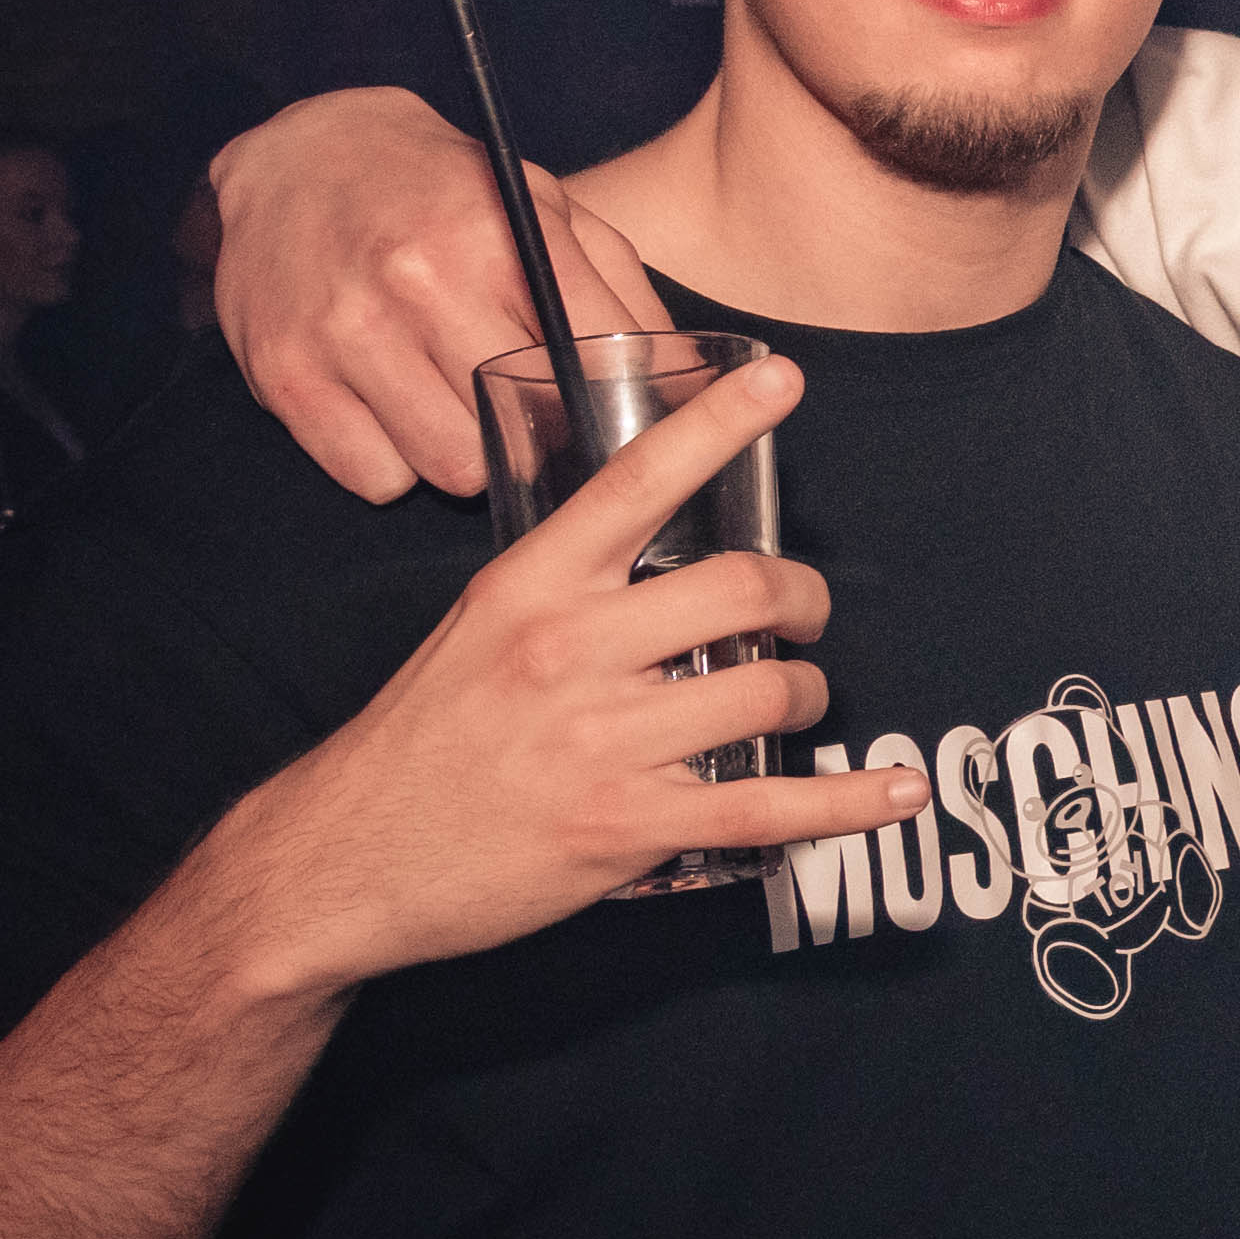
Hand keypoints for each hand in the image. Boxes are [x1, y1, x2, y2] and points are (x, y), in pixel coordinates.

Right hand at [213, 91, 670, 500]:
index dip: (605, 409)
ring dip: (461, 454)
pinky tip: (392, 412)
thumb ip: (620, 291)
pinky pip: (374, 477)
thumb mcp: (545, 208)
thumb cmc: (445, 191)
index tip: (604, 419)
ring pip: (448, 468)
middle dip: (531, 435)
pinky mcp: (286, 375)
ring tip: (451, 403)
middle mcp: (420, 282)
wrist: (302, 154)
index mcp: (499, 239)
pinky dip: (391, 464)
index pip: (585, 369)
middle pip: (517, 432)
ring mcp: (346, 331)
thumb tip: (689, 376)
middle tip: (519, 412)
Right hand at [216, 356, 906, 987]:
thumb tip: (664, 561)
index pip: (637, 480)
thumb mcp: (476, 628)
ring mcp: (601, 740)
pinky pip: (768, 807)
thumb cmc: (421, 740)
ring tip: (793, 703)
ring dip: (806, 695)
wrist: (343, 858)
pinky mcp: (625, 824)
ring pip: (768, 690)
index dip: (720, 423)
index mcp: (530, 586)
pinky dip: (848, 802)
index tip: (782, 380)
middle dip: (804, 598)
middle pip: (744, 587)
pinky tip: (896, 793)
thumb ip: (566, 588)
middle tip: (803, 616)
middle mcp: (569, 649)